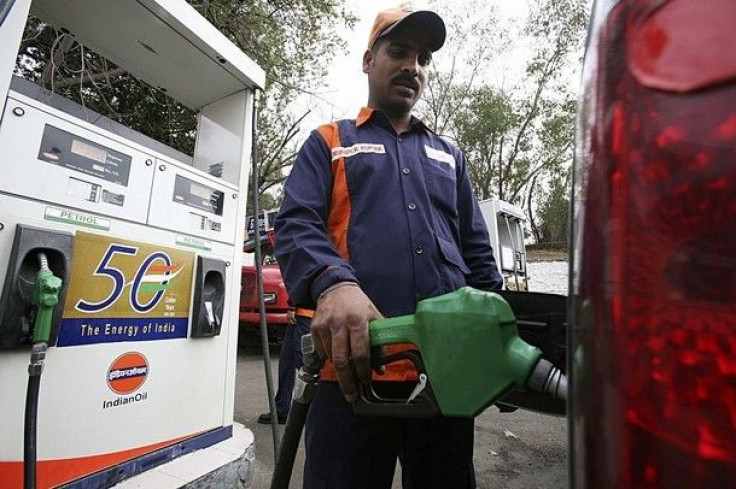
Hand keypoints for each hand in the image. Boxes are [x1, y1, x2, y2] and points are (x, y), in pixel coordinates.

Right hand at [311, 283, 382, 401]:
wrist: (335, 287)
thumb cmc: (357, 304)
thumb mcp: (374, 317)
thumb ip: (379, 342)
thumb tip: (379, 367)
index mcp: (358, 321)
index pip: (360, 352)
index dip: (363, 370)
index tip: (365, 379)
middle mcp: (339, 324)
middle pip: (342, 361)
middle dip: (347, 381)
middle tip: (351, 394)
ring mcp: (325, 326)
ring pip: (330, 358)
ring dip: (339, 369)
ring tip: (346, 373)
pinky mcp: (315, 328)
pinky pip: (321, 351)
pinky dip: (328, 358)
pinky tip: (335, 354)